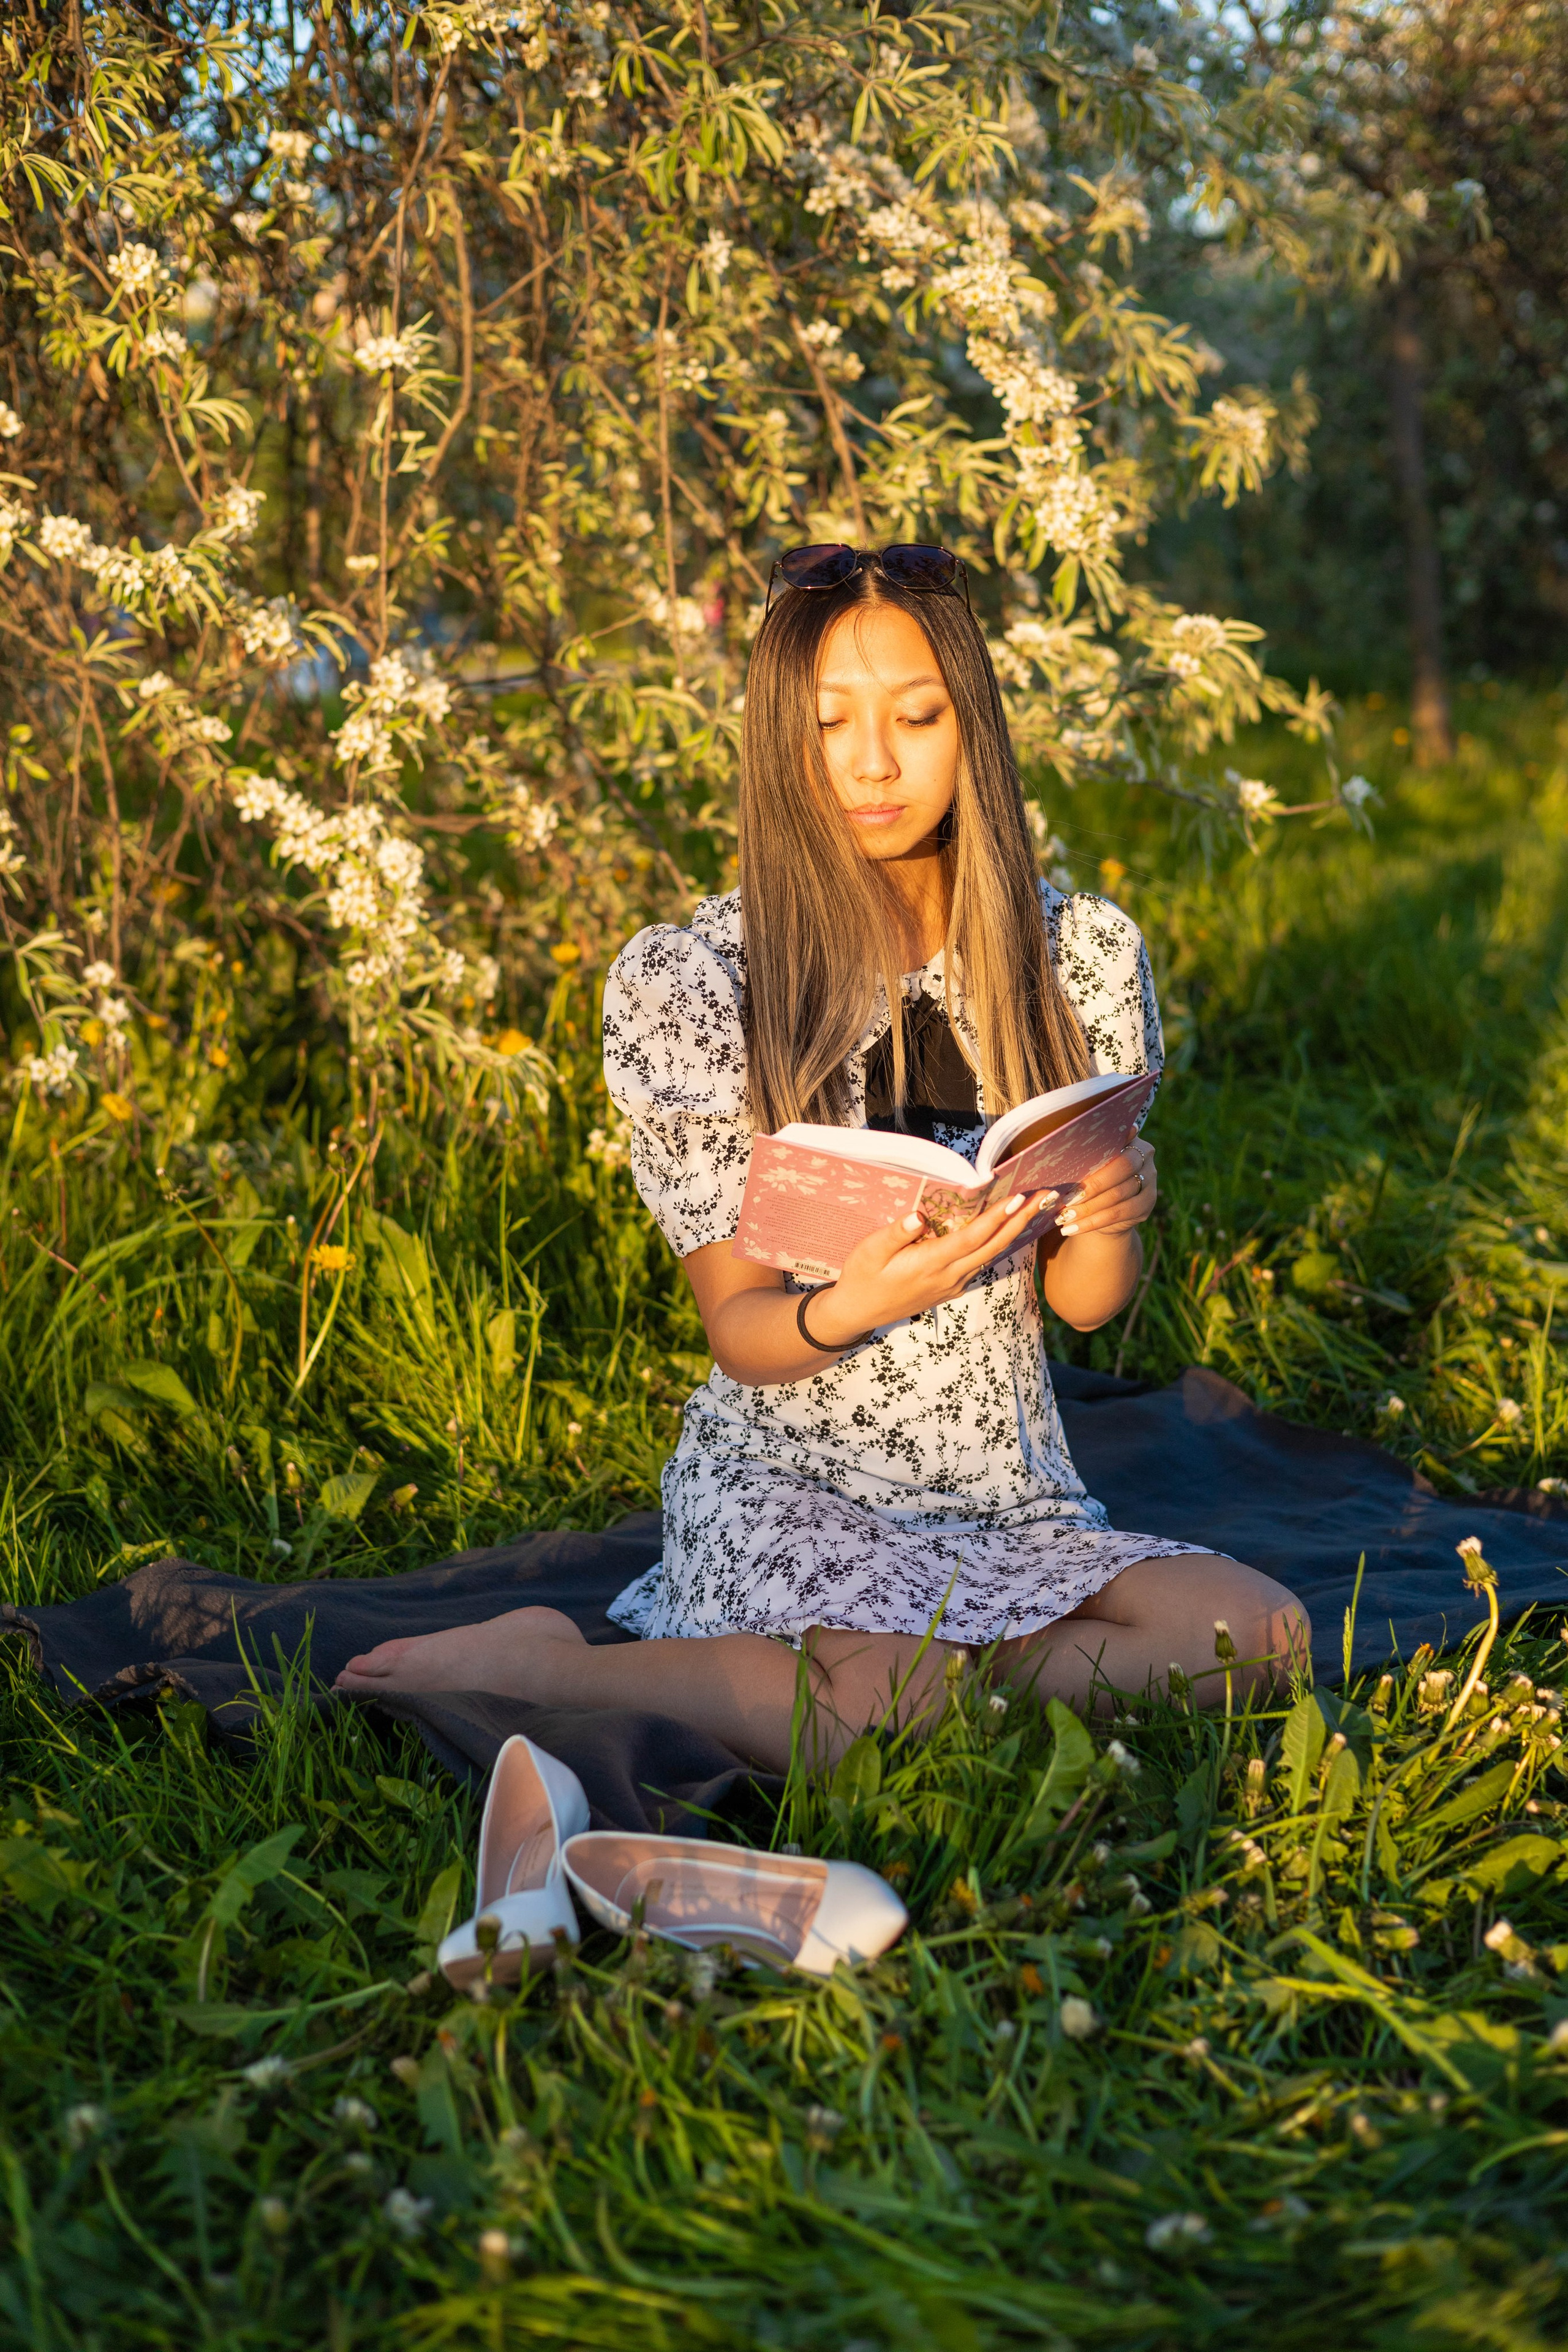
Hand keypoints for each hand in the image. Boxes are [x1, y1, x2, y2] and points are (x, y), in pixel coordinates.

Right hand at [807, 1186, 1055, 1345]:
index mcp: (930, 1264)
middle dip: (1021, 1220)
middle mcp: (948, 1276)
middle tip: (1045, 1197)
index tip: (1018, 1197)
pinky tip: (1007, 1230)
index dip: (997, 1218)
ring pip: (991, 1256)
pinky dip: (998, 1244)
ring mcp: (952, 1284)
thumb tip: (920, 1216)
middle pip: (993, 1247)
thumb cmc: (862, 1277)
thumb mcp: (870, 1251)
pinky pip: (981, 1263)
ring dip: (1015, 1231)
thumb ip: (896, 1233)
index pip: (972, 1238)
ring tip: (1035, 1209)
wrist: (857, 1313)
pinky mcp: (950, 1287)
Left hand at [1054, 1134, 1157, 1241]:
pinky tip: (1074, 1228)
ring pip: (1118, 1195)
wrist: (1107, 1208)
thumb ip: (1082, 1159)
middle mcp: (1145, 1158)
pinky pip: (1120, 1213)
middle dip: (1091, 1186)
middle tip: (1066, 1200)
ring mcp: (1150, 1182)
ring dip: (1088, 1208)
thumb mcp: (1088, 1165)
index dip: (1094, 1158)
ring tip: (1064, 1217)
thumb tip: (1056, 1165)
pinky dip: (1094, 1222)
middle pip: (1121, 1168)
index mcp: (1130, 1139)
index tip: (1070, 1173)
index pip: (1115, 1145)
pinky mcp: (1147, 1205)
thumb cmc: (1092, 1179)